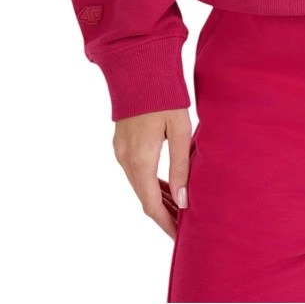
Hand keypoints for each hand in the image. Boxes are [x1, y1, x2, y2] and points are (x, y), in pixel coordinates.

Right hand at [112, 107, 192, 238]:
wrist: (138, 67)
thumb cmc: (164, 95)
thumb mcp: (179, 130)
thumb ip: (181, 167)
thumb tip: (182, 202)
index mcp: (140, 160)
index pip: (151, 205)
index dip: (166, 223)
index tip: (180, 236)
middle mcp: (125, 159)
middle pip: (144, 198)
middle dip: (163, 214)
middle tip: (184, 226)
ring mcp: (120, 151)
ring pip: (139, 185)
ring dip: (157, 198)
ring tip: (179, 208)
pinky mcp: (121, 143)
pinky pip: (135, 172)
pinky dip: (150, 183)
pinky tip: (165, 185)